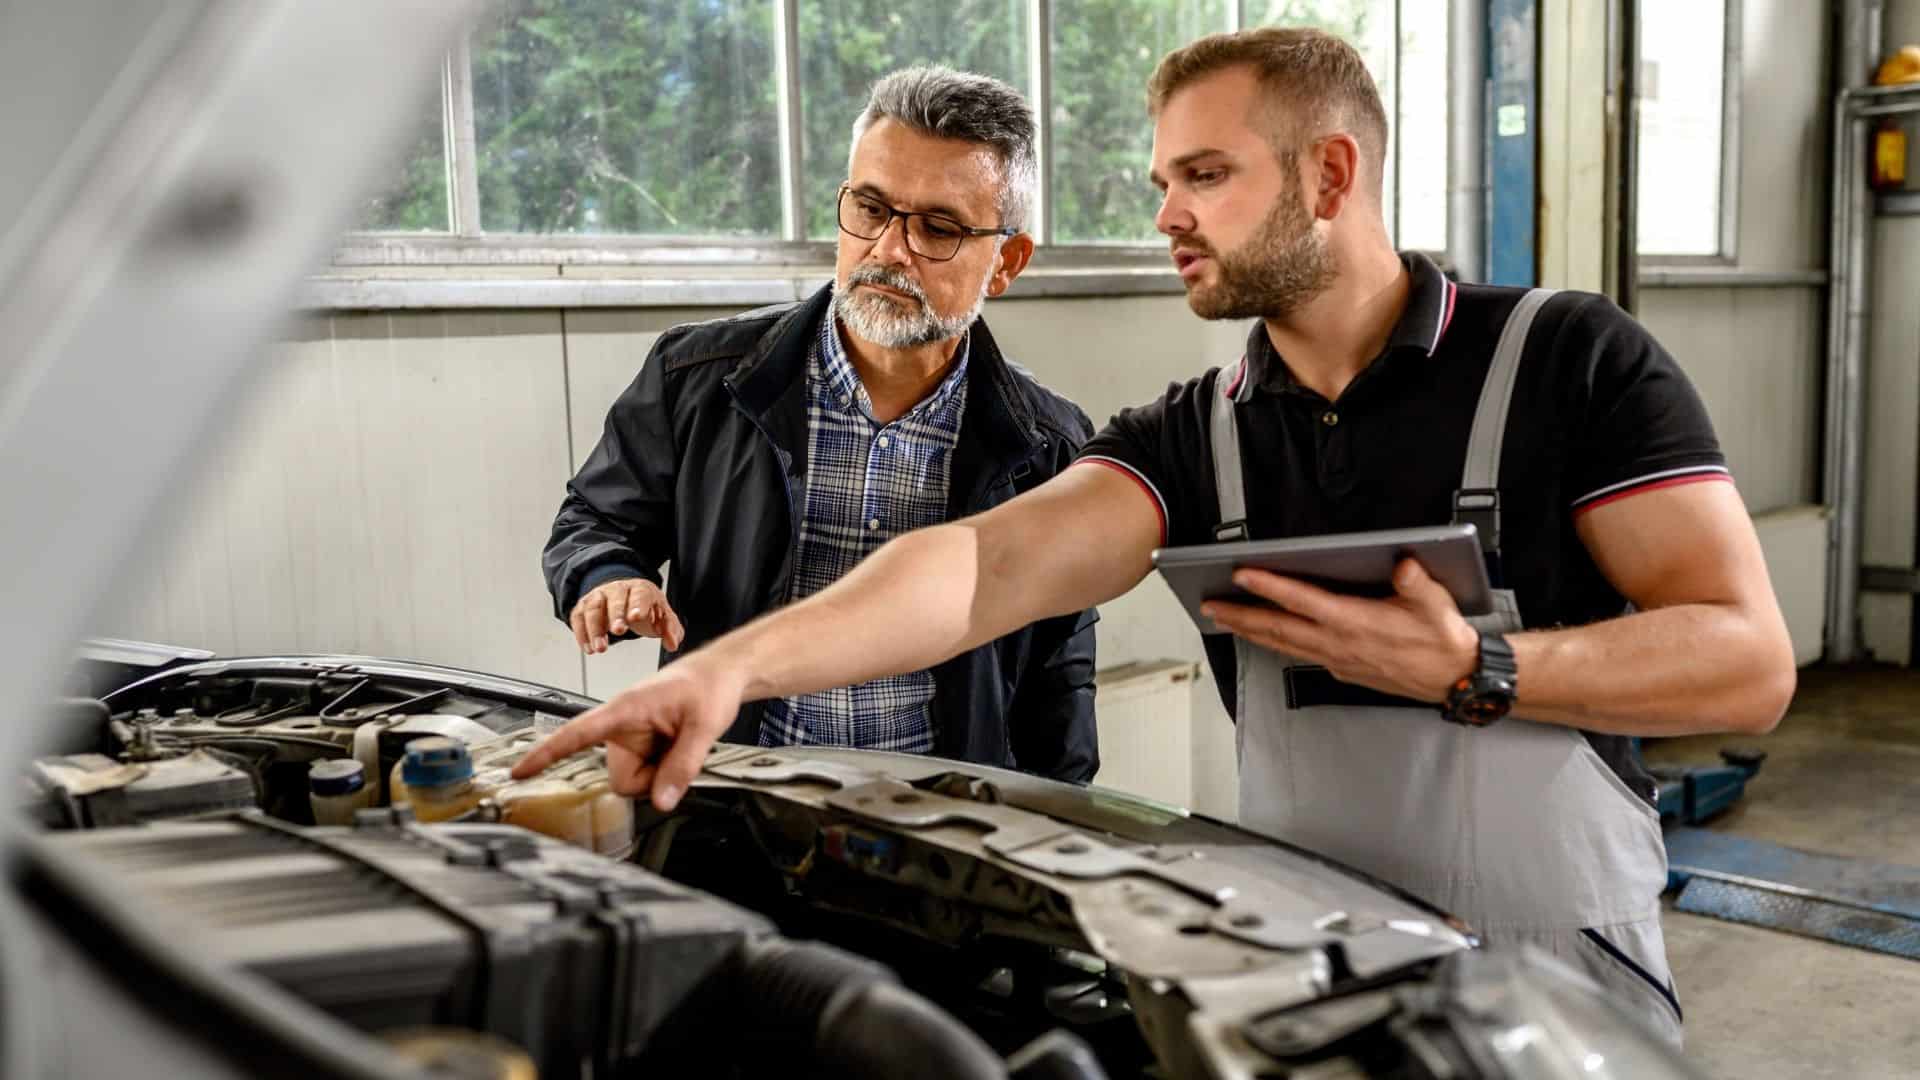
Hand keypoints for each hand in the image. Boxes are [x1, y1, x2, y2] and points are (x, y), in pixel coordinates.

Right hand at [511, 656, 743, 810]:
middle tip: (679, 753)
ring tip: (680, 745)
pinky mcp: (641, 748)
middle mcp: (621, 727)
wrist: (719, 676)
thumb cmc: (707, 686)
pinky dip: (662, 773)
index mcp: (624, 710)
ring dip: (658, 776)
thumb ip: (683, 765)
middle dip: (649, 781)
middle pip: (621, 780)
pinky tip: (676, 749)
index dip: (546, 753)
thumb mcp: (704, 726)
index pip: (576, 733)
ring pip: (634, 782)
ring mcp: (630, 740)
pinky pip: (646, 777)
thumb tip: (662, 801)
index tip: (519, 772)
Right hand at [571, 577, 684, 655]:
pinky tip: (588, 648)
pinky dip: (581, 633)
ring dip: (595, 628)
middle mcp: (618, 589)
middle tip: (619, 632)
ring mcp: (599, 596)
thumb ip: (671, 629)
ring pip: (593, 608)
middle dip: (616, 615)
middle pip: (615, 599)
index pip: (640, 594)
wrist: (625, 597)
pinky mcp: (584, 606)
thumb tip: (672, 644)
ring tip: (600, 648)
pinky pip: (578, 617)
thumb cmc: (645, 608)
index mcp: (641, 589)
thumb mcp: (663, 616)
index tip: (637, 617)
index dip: (638, 605)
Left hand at [1200, 557, 1480, 703]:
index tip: (1242, 574)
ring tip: (1221, 618)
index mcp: (1355, 623)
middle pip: (1278, 628)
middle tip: (1208, 604)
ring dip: (1249, 631)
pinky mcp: (1341, 670)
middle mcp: (1338, 644)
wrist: (1453, 678)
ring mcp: (1336, 660)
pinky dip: (1274, 644)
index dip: (1270, 587)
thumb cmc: (1442, 638)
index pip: (1302, 601)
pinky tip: (1261, 636)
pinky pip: (1298, 654)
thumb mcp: (1436, 604)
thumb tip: (1403, 565)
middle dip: (1240, 615)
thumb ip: (1416, 583)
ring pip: (1283, 644)